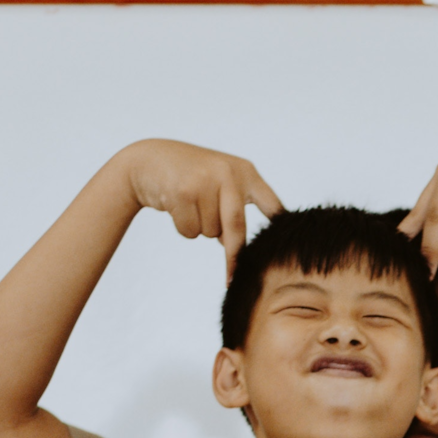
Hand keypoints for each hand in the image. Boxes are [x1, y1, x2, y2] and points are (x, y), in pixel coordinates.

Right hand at [121, 140, 284, 279]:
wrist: (148, 160)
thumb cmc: (189, 176)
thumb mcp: (219, 181)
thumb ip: (234, 208)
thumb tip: (236, 248)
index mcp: (246, 172)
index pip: (271, 205)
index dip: (281, 228)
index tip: (289, 249)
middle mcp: (229, 174)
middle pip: (236, 229)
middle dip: (233, 256)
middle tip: (231, 277)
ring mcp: (205, 181)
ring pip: (209, 233)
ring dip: (199, 229)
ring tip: (189, 205)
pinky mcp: (183, 192)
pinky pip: (190, 231)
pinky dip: (183, 227)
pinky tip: (175, 204)